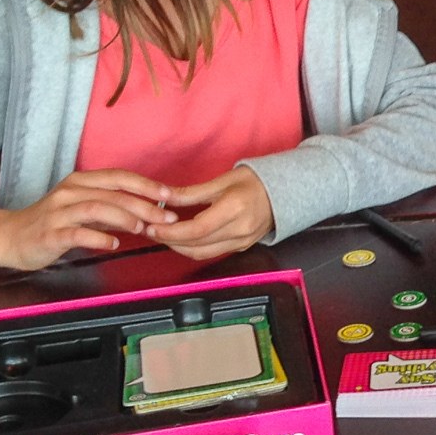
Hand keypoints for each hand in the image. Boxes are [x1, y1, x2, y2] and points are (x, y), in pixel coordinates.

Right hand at [0, 170, 177, 271]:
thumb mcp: (84, 208)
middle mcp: (69, 192)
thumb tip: (152, 210)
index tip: (170, 195)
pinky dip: (98, 237)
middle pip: (113, 193)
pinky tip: (113, 244)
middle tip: (167, 218)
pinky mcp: (48, 234)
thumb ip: (113, 206)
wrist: (10, 237)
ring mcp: (57, 212)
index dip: (146, 184)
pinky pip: (76, 233)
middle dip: (144, 204)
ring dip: (124, 218)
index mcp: (81, 181)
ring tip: (143, 229)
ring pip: (96, 208)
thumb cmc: (54, 222)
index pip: (119, 177)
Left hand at [147, 167, 274, 261]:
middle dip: (169, 240)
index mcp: (235, 209)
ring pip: (201, 253)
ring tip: (163, 235)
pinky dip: (193, 248)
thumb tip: (163, 198)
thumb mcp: (222, 180)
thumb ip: (190, 193)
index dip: (171, 232)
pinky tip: (182, 238)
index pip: (197, 229)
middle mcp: (240, 230)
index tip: (152, 227)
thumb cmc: (255, 181)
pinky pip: (211, 253)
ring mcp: (242, 242)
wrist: (285, 192)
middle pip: (196, 245)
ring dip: (178, 247)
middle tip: (150, 230)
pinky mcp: (241, 247)